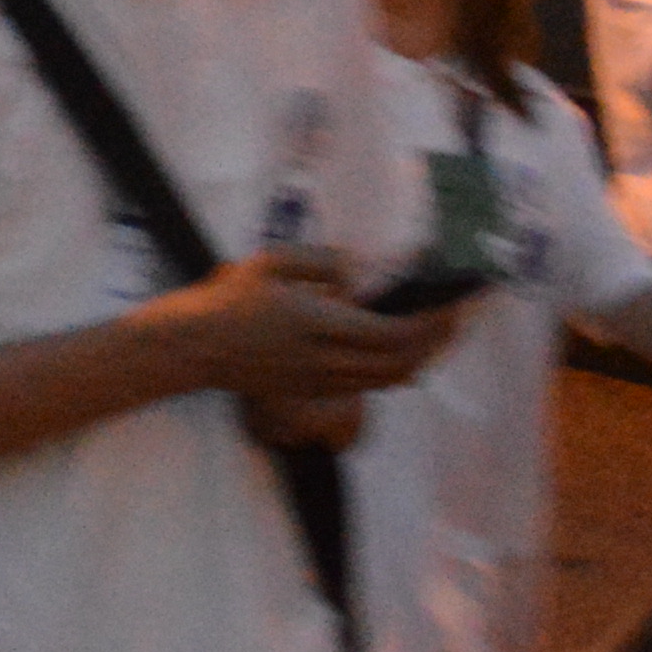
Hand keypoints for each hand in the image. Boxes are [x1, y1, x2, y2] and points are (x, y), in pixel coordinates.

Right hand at [173, 250, 451, 414]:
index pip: (395, 332)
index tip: (453, 299)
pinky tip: (404, 353)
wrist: (192, 348)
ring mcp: (323, 381)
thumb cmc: (225, 300)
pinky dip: (399, 369)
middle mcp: (329, 360)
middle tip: (460, 315)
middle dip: (440, 340)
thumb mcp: (268, 262)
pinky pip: (372, 384)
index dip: (433, 320)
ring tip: (440, 333)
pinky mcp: (315, 390)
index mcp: (319, 325)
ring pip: (392, 378)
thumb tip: (358, 269)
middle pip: (404, 361)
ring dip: (424, 357)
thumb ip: (320, 261)